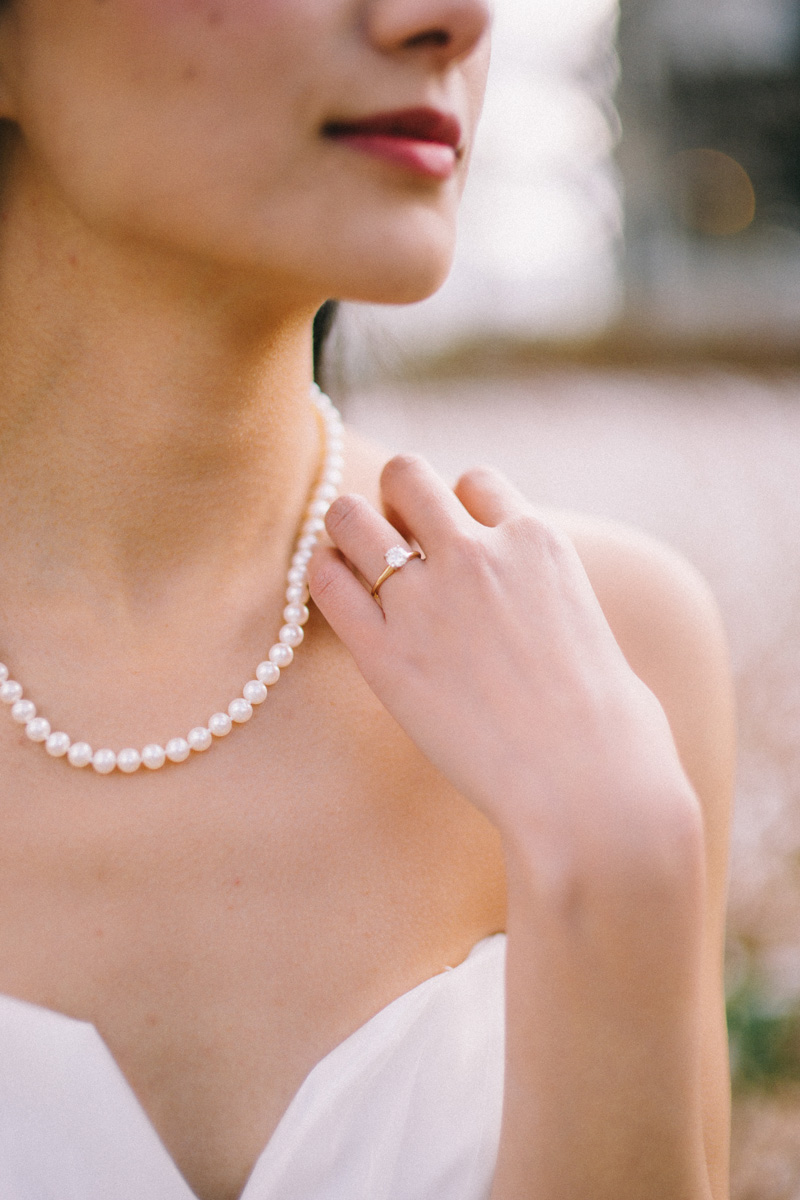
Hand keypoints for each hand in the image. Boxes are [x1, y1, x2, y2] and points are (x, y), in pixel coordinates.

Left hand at [308, 455, 694, 855]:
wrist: (586, 781)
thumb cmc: (606, 723)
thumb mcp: (585, 624)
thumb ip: (543, 591)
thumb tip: (528, 599)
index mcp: (535, 541)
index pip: (474, 481)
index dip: (456, 504)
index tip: (451, 536)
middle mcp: (476, 554)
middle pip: (406, 474)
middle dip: (395, 497)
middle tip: (395, 538)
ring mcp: (426, 600)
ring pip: (351, 514)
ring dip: (348, 526)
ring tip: (352, 556)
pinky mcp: (385, 654)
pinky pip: (326, 584)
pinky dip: (323, 574)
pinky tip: (333, 587)